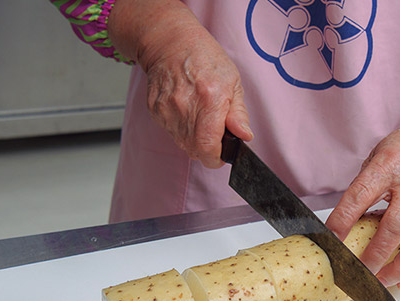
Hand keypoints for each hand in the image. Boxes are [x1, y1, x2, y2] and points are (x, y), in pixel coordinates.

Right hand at [108, 0, 252, 167]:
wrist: (170, 43)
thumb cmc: (204, 58)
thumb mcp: (233, 82)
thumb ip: (238, 114)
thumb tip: (244, 136)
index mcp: (210, 100)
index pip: (208, 148)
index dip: (216, 158)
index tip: (221, 155)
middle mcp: (185, 107)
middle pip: (195, 150)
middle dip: (207, 149)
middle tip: (213, 133)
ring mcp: (167, 110)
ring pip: (182, 143)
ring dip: (194, 139)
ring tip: (199, 116)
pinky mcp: (155, 111)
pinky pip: (171, 132)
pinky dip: (181, 128)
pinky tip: (185, 109)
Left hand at [325, 86, 399, 287]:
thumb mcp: (377, 154)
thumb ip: (362, 186)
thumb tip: (341, 220)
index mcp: (388, 167)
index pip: (360, 196)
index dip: (343, 220)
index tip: (330, 239)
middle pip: (395, 226)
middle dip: (375, 254)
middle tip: (358, 270)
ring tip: (380, 281)